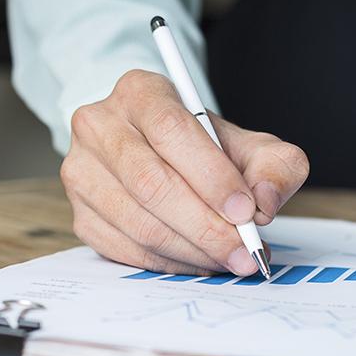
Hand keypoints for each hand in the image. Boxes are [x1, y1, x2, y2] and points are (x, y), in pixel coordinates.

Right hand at [61, 70, 308, 274]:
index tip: (246, 211)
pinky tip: (201, 262)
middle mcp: (100, 126)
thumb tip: (264, 202)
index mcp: (140, 92)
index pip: (171, 130)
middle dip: (206, 226)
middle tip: (244, 251)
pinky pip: (127, 250)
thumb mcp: (249, 145)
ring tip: (229, 260)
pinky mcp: (81, 216)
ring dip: (192, 250)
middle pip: (151, 183)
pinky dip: (171, 263)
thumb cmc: (204, 148)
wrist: (160, 154)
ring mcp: (82, 173)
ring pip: (139, 223)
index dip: (211, 176)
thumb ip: (273, 166)